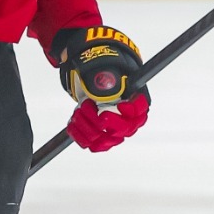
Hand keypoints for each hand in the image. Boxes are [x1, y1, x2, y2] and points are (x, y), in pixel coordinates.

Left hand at [51, 25, 150, 151]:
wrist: (90, 83)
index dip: (131, 109)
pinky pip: (93, 145)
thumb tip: (104, 85)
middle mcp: (128, 119)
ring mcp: (115, 131)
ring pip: (106, 139)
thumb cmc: (101, 74)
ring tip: (78, 111)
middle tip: (90, 107)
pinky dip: (80, 135)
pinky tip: (73, 122)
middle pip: (125, 129)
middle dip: (106, 119)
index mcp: (135, 100)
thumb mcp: (105, 69)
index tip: (119, 105)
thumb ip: (106, 77)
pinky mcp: (101, 138)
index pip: (140, 109)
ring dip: (87, 125)